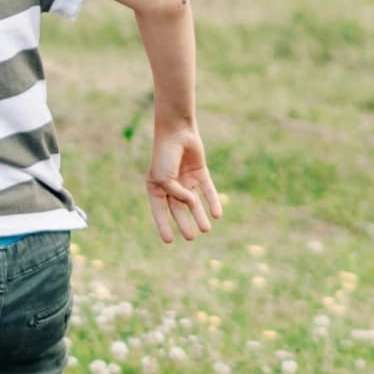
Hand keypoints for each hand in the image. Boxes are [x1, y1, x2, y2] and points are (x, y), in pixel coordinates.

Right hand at [145, 120, 222, 244]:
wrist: (177, 132)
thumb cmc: (165, 156)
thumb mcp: (165, 179)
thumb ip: (177, 195)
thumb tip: (192, 204)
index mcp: (156, 186)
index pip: (159, 211)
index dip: (163, 225)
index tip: (169, 241)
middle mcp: (171, 185)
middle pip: (178, 209)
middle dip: (184, 223)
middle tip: (191, 238)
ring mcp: (185, 179)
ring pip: (194, 202)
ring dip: (199, 215)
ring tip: (206, 230)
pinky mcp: (199, 172)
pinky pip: (207, 190)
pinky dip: (212, 201)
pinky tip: (217, 214)